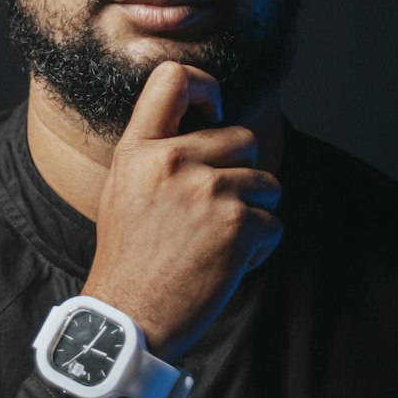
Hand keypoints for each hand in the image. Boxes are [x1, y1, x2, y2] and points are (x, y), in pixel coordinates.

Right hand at [83, 61, 282, 365]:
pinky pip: (273, 224)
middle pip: (243, 138)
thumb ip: (159, 155)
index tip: (215, 113)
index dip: (206, 87)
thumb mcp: (124, 189)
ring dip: (254, 213)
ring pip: (266, 182)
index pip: (173, 79)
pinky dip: (258, 248)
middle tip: (215, 211)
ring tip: (218, 242)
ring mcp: (208, 192)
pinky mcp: (237, 226)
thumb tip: (206, 131)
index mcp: (140, 150)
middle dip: (242, 173)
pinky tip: (227, 265)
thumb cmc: (128, 258)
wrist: (129, 318)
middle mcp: (174, 161)